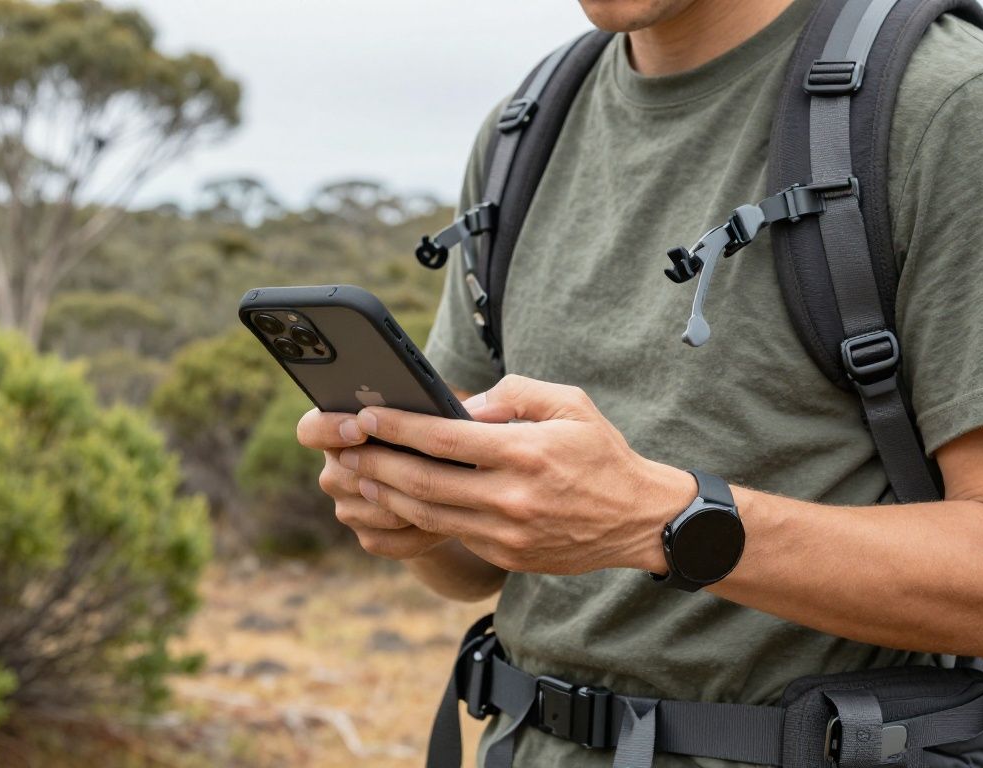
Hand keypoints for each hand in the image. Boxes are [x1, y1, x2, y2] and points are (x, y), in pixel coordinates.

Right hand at [296, 408, 447, 559]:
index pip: (311, 430)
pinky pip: (392, 540)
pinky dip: (422, 531)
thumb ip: (420, 410)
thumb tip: (427, 409)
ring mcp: (348, 509)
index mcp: (339, 431)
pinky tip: (447, 519)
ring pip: (375, 509)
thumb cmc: (438, 440)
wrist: (449, 491)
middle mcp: (335, 472)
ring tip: (447, 492)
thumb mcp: (432, 418)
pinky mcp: (369, 538)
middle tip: (424, 465)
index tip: (359, 429)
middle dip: (386, 471)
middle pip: (344, 475)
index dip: (329, 429)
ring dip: (412, 502)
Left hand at [338, 375, 696, 574]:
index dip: (397, 427)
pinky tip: (396, 498)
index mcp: (525, 452)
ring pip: (428, 514)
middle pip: (422, 483)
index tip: (366, 415)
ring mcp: (507, 532)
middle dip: (375, 463)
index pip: (443, 439)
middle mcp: (511, 496)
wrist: (639, 520)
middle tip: (343, 447)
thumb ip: (513, 395)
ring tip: (357, 473)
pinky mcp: (507, 555)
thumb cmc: (601, 454)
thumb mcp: (569, 404)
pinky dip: (417, 515)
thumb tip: (460, 407)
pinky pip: (452, 532)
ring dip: (385, 494)